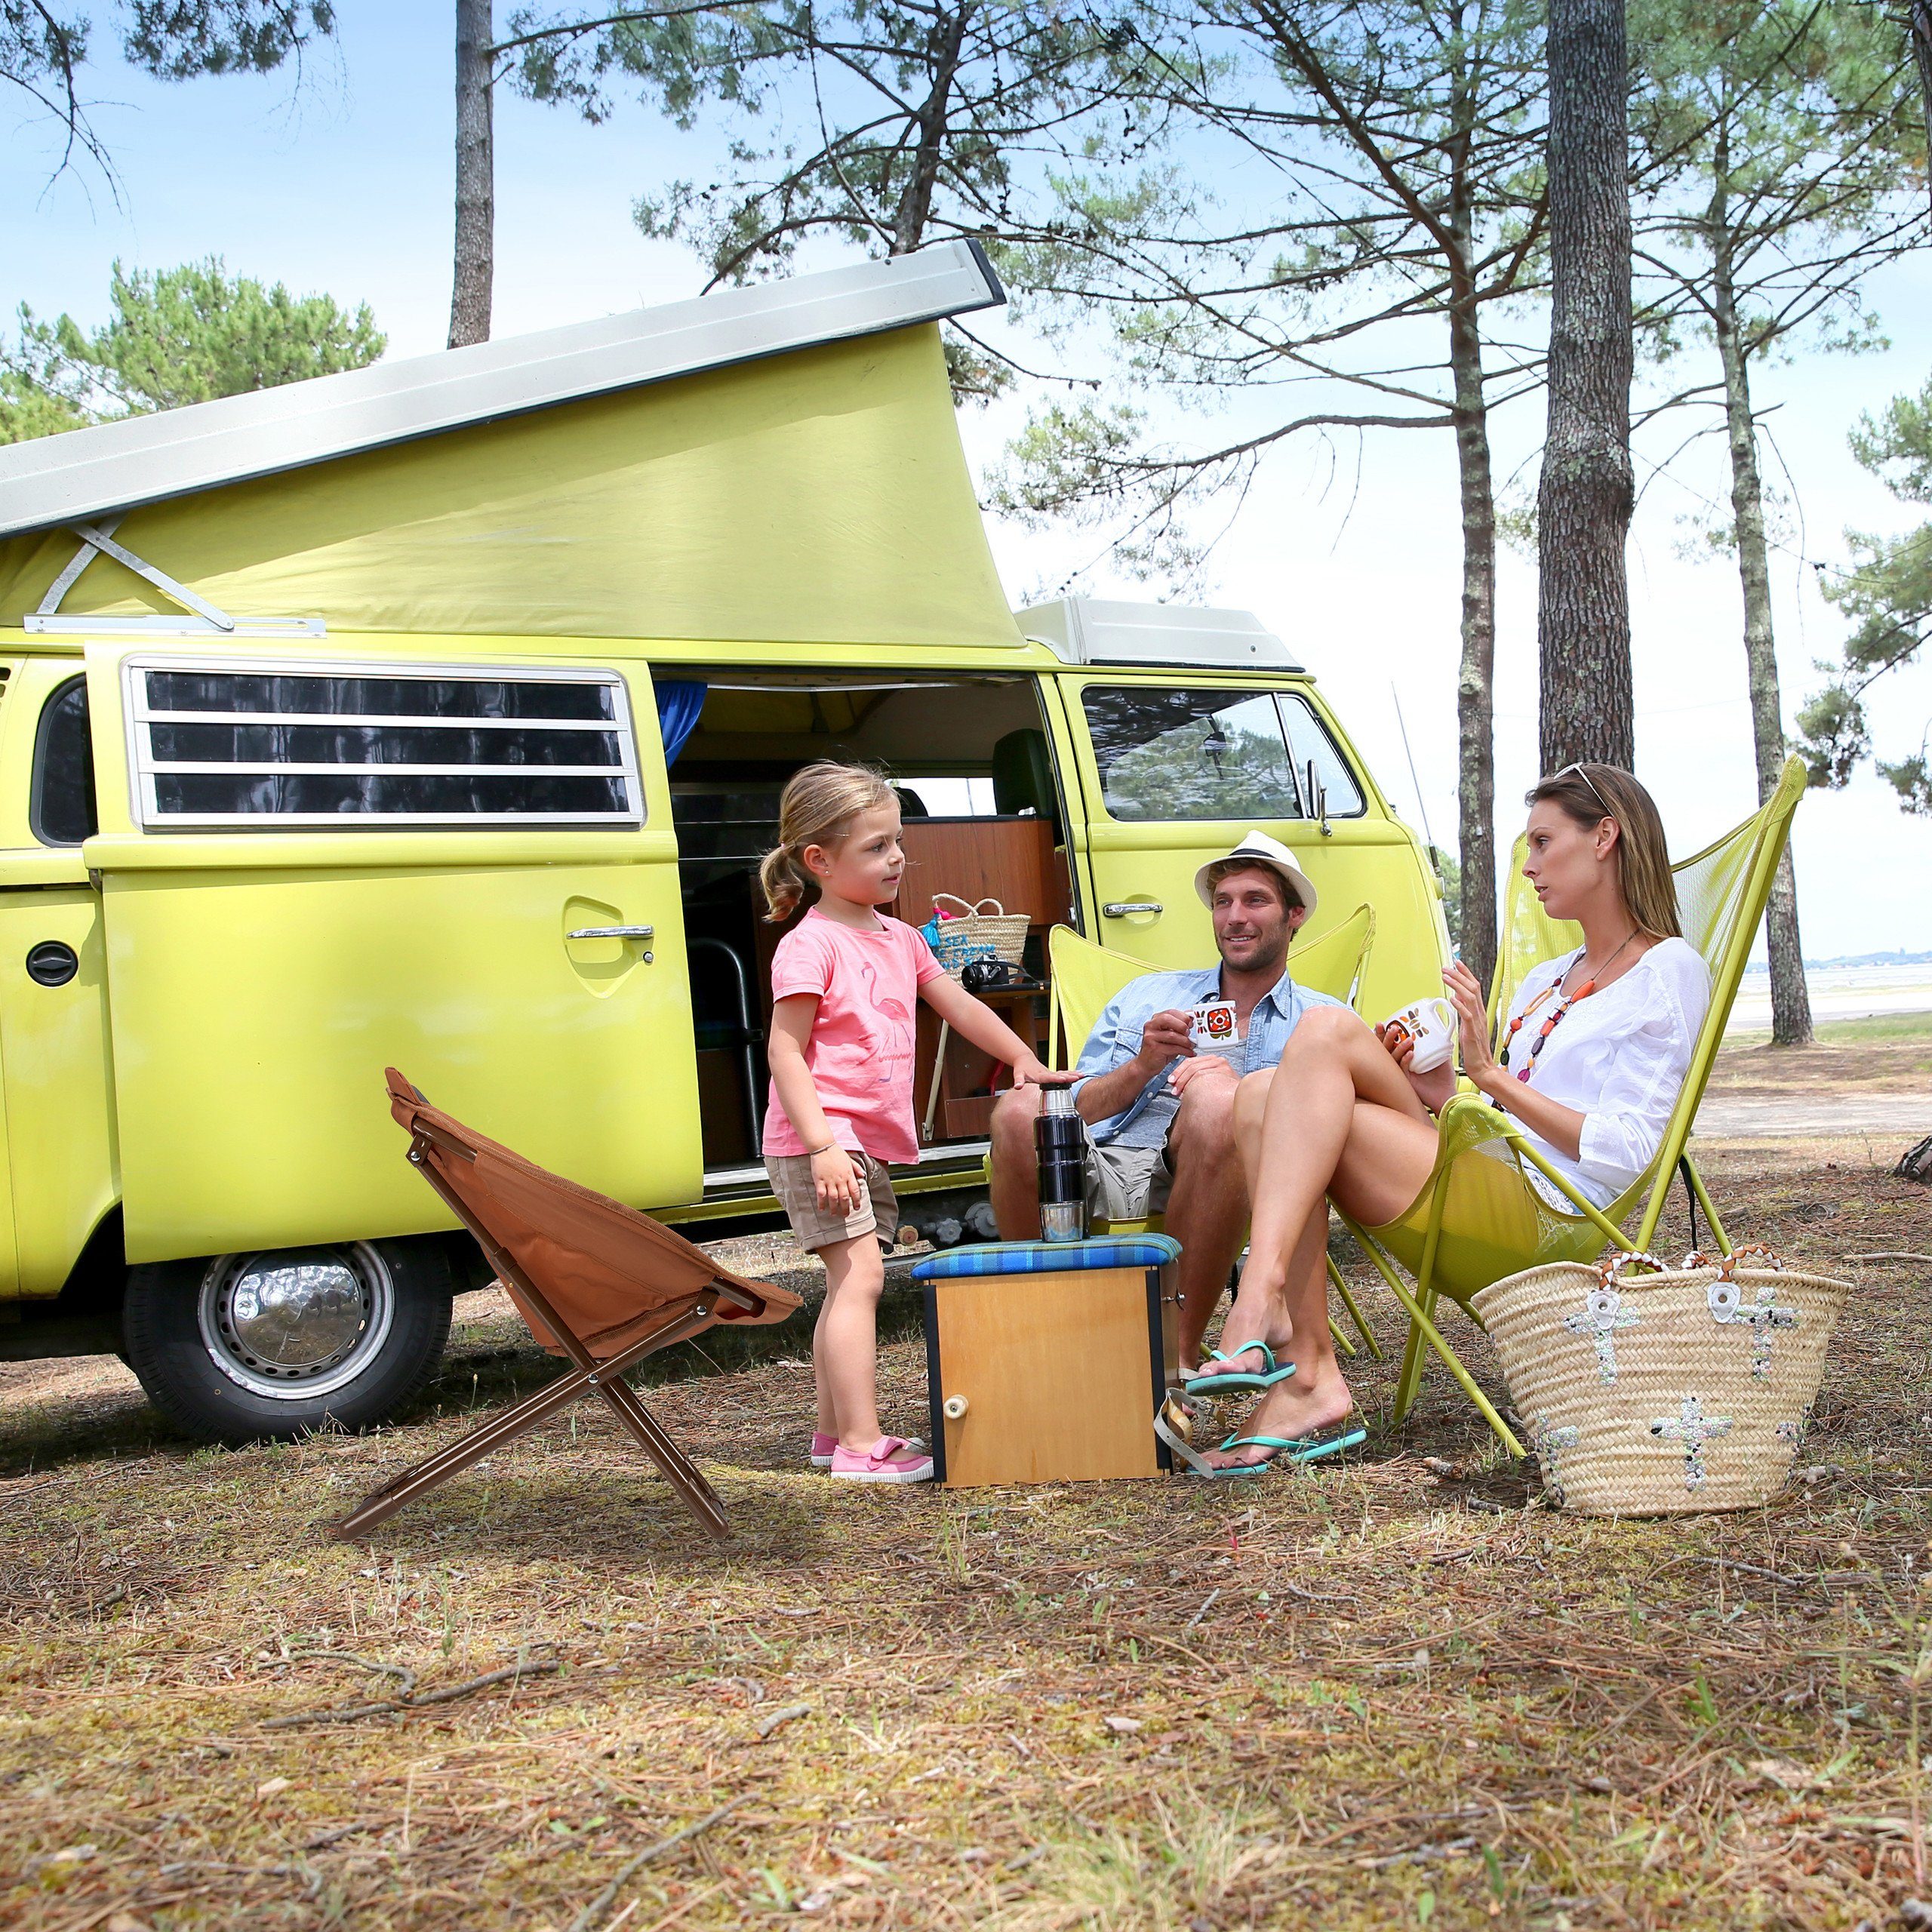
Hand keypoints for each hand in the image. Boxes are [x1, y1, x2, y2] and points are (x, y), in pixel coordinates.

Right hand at [811, 1144, 863, 1213]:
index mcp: (849, 1175)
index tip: (857, 1208)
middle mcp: (840, 1179)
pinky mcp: (819, 1180)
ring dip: (834, 1208)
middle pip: (845, 1197)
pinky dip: (821, 1202)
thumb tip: (863, 1176)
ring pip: (833, 1198)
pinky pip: (821, 1194)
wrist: (824, 1146)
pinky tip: (821, 1208)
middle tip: (845, 1215)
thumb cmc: (837, 1152)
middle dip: (846, 1208)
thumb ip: (856, 1168)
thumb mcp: (850, 1160)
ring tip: (834, 1214)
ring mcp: (830, 1180)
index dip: (857, 1201)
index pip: (855, 1191)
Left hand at [1012, 1052, 1077, 1087]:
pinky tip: (1079, 1074)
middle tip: (1078, 1077)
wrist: (1024, 1059)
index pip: (1048, 1078)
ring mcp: (1050, 1072)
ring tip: (1082, 1075)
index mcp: (1039, 1075)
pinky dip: (1071, 1073)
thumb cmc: (1021, 1068)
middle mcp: (1047, 1073)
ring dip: (1073, 1074)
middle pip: (1059, 1074)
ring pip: (1063, 1072)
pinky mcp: (1052, 1073)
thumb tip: (1018, 1087)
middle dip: (1069, 1076)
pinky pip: (1063, 1072)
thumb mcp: (1018, 1074)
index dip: (1056, 1078)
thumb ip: (1018, 1081)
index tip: (1063, 1079)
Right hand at [1135, 1009, 1195, 1075]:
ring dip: (1185, 1041)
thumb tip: (1191, 1017)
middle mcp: (1150, 1026)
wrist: (1146, 1064)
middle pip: (1168, 1019)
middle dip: (1182, 1026)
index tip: (1191, 1024)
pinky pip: (1173, 1048)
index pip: (1170, 1012)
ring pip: (1172, 1035)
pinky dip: (1185, 1051)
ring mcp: (1151, 1037)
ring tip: (1191, 1045)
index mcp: (1155, 1020)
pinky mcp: (1154, 1049)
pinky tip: (1190, 1053)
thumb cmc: (1160, 1048)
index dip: (1183, 1016)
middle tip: (1189, 1033)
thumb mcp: (1169, 1035)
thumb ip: (1178, 1026)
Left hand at [1168, 1053, 1235, 1095]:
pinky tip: (1189, 1092)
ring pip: (1196, 1071)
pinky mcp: (1226, 1071)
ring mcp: (1222, 1065)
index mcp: (1212, 1060)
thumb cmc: (1223, 1093)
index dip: (1178, 1071)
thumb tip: (1176, 1084)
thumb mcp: (1208, 1083)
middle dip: (1180, 1078)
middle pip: (1192, 1065)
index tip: (1171, 1081)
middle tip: (1174, 1089)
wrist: (1240, 1100)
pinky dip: (1194, 1084)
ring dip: (1185, 1082)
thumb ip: (1195, 1079)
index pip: (1190, 1062)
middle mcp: (1218, 1060)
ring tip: (1179, 1093)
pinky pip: (1204, 1076)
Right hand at [1378, 1021, 1452, 1113]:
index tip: (1386, 1022)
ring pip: (1391, 1058)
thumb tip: (1439, 1025)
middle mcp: (1400, 1064)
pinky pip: (1401, 1070)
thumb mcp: (1441, 1054)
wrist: (1448, 1094)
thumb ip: (1437, 1041)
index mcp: (1404, 1056)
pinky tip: (1411, 1054)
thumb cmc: (1443, 1076)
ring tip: (1407, 1039)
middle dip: (1386, 1037)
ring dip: (1397, 1047)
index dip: (1386, 1033)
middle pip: (1385, 1049)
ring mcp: (1401, 1073)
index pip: (1391, 1042)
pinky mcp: (1405, 1082)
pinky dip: (1405, 1060)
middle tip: (1392, 1028)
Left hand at [1443, 960, 1497, 1087]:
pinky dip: (1460, 1005)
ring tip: (1446, 977)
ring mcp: (1477, 1023)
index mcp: (1478, 1012)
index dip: (1466, 974)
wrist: (1482, 1068)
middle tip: (1447, 967)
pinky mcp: (1472, 1033)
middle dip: (1460, 975)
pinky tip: (1451, 998)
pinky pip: (1467, 1016)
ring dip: (1457, 986)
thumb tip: (1457, 998)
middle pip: (1473, 988)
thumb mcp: (1468, 1026)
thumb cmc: (1474, 1050)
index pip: (1474, 988)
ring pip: (1470, 998)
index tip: (1457, 963)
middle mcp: (1480, 1014)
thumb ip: (1465, 1012)